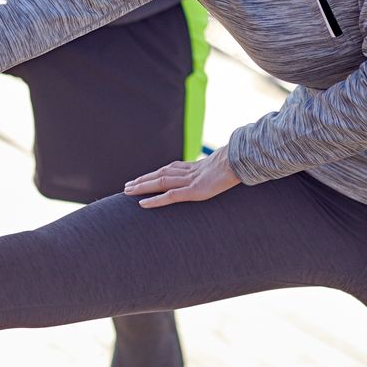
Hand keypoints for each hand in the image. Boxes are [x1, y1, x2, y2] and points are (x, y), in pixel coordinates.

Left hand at [124, 146, 240, 208]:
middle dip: (142, 180)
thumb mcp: (222, 169)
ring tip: (128, 191)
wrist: (239, 162)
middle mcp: (186, 172)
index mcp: (192, 167)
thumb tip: (217, 175)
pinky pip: (169, 197)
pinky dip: (155, 200)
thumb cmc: (234, 164)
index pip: (167, 170)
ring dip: (142, 187)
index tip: (141, 179)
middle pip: (159, 175)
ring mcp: (189, 181)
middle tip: (127, 186)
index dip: (153, 174)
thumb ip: (214, 172)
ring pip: (159, 183)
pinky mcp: (193, 191)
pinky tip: (142, 204)